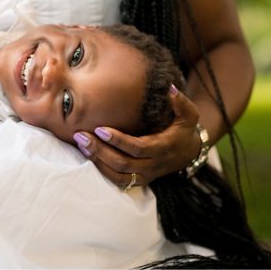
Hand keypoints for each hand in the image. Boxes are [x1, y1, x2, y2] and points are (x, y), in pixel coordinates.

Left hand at [74, 86, 200, 186]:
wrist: (188, 154)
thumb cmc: (183, 130)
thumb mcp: (189, 116)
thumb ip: (181, 103)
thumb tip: (171, 88)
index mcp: (163, 148)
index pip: (138, 148)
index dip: (119, 141)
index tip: (100, 129)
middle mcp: (153, 165)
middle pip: (123, 164)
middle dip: (100, 151)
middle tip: (81, 136)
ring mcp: (145, 175)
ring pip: (118, 175)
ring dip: (97, 161)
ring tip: (81, 144)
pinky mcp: (138, 180)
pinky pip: (118, 181)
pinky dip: (101, 171)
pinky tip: (87, 155)